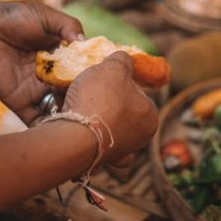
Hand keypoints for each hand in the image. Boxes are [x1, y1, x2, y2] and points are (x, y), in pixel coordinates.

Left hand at [0, 2, 83, 124]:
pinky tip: (60, 133)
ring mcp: (37, 90)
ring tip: (82, 122)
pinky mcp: (20, 102)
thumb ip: (68, 25)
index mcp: (61, 55)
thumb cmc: (12, 18)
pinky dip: (47, 129)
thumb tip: (86, 42)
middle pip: (74, 93)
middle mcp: (52, 75)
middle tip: (95, 106)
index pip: (82, 70)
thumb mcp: (45, 16)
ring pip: (59, 109)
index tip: (107, 83)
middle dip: (84, 100)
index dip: (94, 76)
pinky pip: (36, 119)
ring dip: (69, 116)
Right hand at [63, 52, 157, 167]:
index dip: (118, 80)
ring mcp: (117, 153)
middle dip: (101, 97)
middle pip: (118, 108)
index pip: (136, 91)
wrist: (74, 137)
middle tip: (85, 86)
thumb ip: (123, 59)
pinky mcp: (96, 160)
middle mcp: (138, 139)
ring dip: (88, 112)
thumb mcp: (114, 66)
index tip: (101, 76)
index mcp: (150, 117)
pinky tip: (71, 119)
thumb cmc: (100, 99)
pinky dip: (80, 129)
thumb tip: (124, 59)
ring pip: (102, 124)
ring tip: (70, 98)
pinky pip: (87, 138)